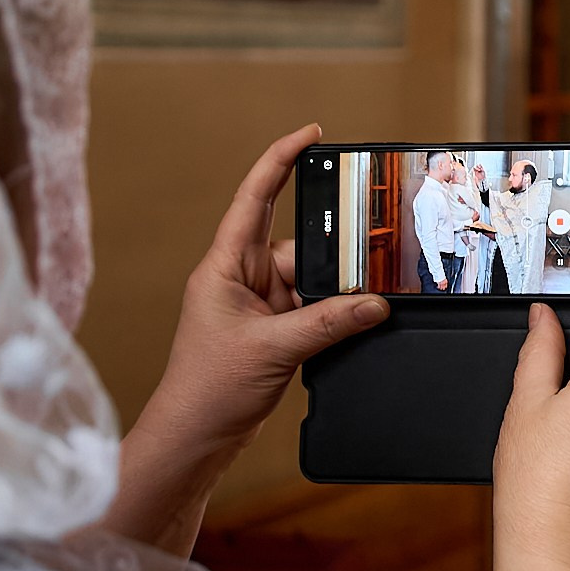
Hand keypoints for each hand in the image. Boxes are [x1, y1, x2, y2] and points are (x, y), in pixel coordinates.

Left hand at [142, 124, 390, 465]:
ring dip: (334, 295)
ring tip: (360, 308)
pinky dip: (334, 315)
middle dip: (332, 254)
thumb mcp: (273, 349)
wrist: (195, 438)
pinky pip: (313, 308)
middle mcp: (240, 279)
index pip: (255, 198)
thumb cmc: (207, 389)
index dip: (281, 160)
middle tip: (368, 259)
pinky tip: (352, 326)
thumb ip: (327, 323)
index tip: (311, 133)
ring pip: (311, 280)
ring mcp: (257, 306)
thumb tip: (374, 303)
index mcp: (224, 266)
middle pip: (298, 245)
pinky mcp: (271, 332)